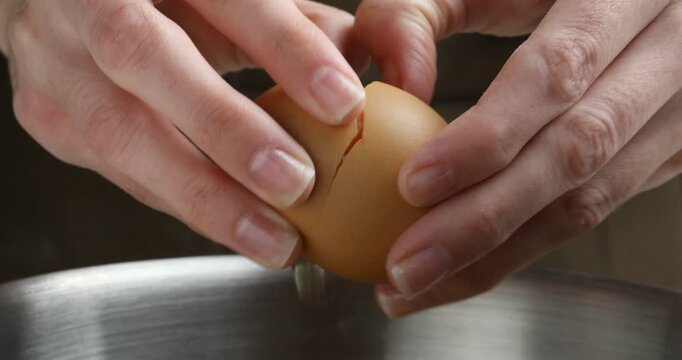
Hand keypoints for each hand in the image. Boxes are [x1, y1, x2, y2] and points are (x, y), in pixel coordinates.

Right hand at [2, 0, 366, 268]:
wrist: (65, 3)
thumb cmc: (168, 0)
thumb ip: (295, 23)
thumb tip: (356, 63)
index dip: (285, 48)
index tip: (343, 102)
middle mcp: (90, 1)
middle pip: (145, 57)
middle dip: (225, 128)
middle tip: (296, 184)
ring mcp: (55, 58)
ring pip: (117, 130)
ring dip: (200, 194)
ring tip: (270, 238)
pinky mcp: (46, 112)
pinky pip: (112, 168)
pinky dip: (177, 201)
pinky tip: (227, 224)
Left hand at [354, 0, 681, 315]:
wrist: (648, 2)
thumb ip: (422, 10)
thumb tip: (398, 84)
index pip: (555, 73)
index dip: (485, 136)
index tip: (412, 184)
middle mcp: (667, 56)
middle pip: (575, 154)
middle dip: (482, 221)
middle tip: (406, 266)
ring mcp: (680, 111)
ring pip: (592, 199)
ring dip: (502, 255)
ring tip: (424, 285)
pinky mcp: (671, 149)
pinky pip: (598, 208)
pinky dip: (530, 244)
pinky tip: (475, 264)